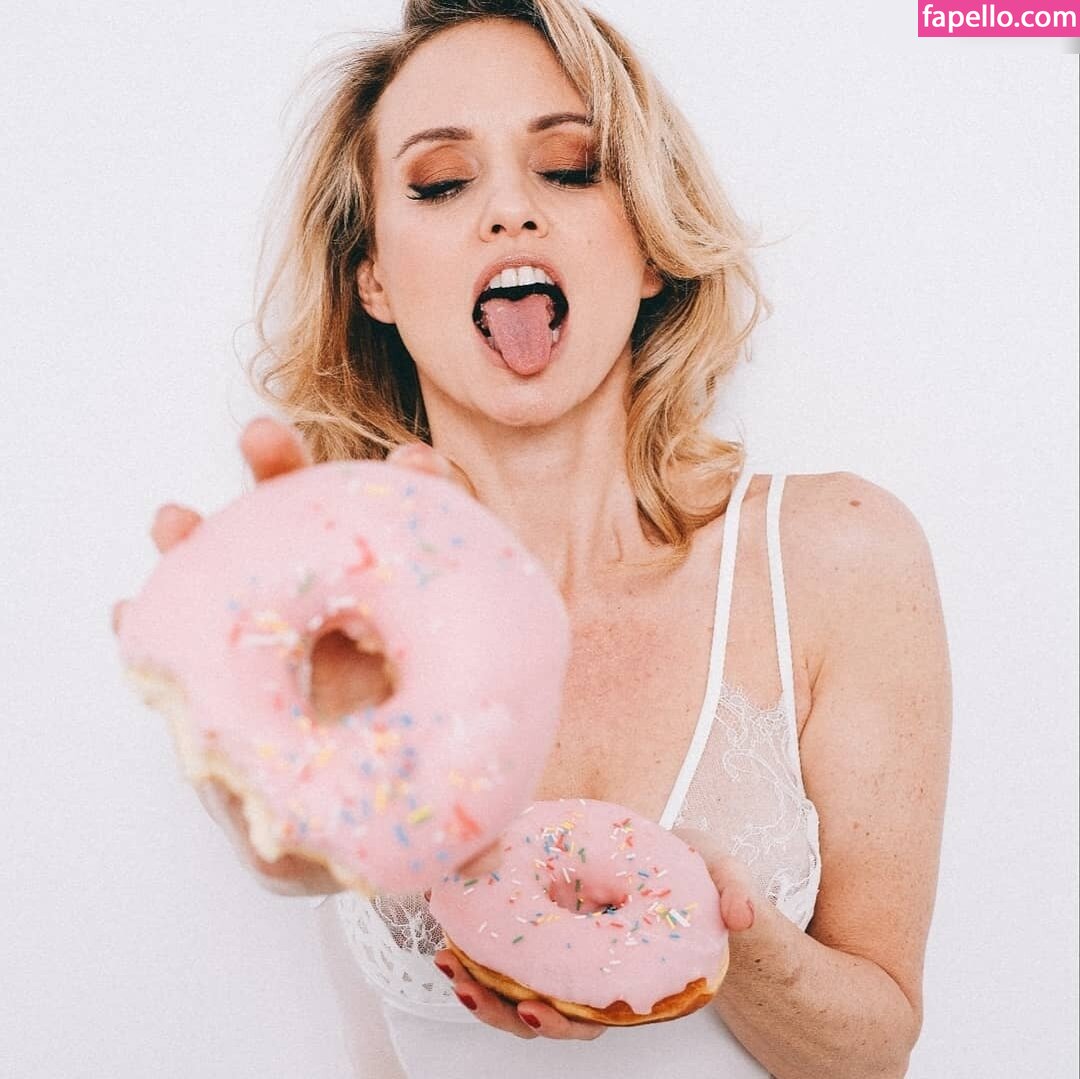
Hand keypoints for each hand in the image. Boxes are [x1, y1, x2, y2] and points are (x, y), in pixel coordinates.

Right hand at [112, 416, 476, 895]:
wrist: (358, 831)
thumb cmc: (413, 794)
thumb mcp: (446, 803)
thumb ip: (463, 822)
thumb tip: (487, 860)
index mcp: (409, 631)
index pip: (415, 552)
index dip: (420, 500)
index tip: (414, 463)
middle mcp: (345, 625)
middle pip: (318, 538)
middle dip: (291, 485)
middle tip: (263, 441)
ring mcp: (288, 646)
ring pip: (246, 576)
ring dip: (207, 542)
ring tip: (172, 521)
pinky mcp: (240, 681)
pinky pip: (195, 647)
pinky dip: (161, 628)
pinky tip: (130, 615)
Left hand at [428, 828, 760, 1037]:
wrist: (679, 859)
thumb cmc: (695, 874)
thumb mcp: (719, 871)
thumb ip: (734, 889)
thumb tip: (741, 917)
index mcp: (634, 971)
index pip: (595, 1010)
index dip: (561, 1018)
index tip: (533, 1007)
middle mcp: (596, 972)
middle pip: (547, 1010)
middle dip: (502, 1007)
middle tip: (470, 983)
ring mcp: (569, 954)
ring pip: (519, 991)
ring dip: (481, 986)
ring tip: (451, 964)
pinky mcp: (548, 930)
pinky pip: (509, 955)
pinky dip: (480, 952)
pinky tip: (455, 940)